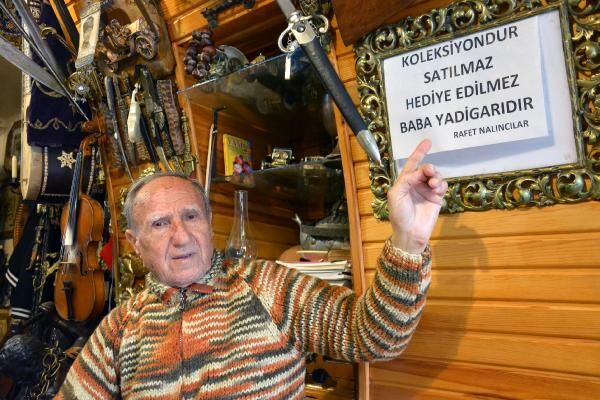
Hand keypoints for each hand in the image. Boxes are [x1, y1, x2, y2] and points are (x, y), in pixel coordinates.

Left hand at [387, 139, 446, 253]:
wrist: (409, 233)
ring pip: (436, 176)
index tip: (428, 141)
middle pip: (425, 169)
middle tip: (429, 172)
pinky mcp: (437, 199)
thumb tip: (421, 171)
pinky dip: (441, 185)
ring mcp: (427, 191)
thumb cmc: (399, 214)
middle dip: (428, 168)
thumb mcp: (396, 194)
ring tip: (433, 184)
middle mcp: (416, 184)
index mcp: (404, 181)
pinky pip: (442, 186)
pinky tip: (437, 190)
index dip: (419, 152)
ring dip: (436, 177)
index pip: (412, 164)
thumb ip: (407, 179)